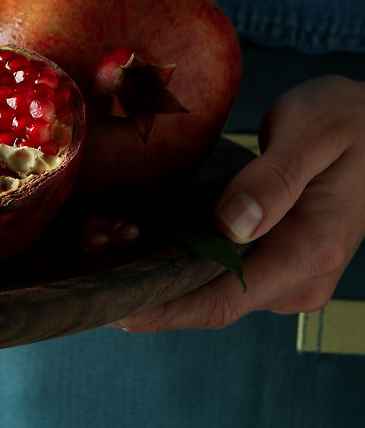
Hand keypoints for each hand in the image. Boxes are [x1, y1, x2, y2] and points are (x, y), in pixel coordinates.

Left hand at [112, 75, 364, 332]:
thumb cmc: (346, 120)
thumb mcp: (313, 132)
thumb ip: (274, 178)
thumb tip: (232, 225)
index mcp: (309, 251)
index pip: (223, 300)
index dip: (162, 307)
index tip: (110, 301)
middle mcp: (297, 279)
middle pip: (206, 299)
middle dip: (144, 282)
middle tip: (89, 246)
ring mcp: (284, 276)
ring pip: (206, 288)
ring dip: (153, 269)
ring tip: (100, 234)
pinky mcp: (269, 261)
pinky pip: (215, 271)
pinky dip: (171, 256)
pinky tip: (131, 231)